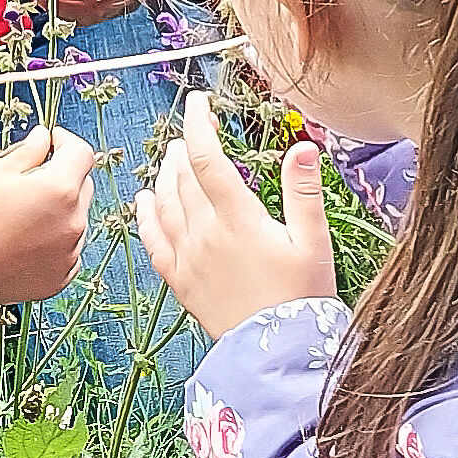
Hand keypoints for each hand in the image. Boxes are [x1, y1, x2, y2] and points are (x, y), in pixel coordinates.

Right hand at [0, 126, 96, 307]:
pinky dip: (55, 241)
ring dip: (60, 210)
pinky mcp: (60, 278)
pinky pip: (68, 250)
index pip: (82, 153)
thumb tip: (43, 139)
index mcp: (60, 189)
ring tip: (23, 215)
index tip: (49, 142)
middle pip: (83, 186)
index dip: (65, 141)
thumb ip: (29, 150)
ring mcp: (69, 254)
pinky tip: (25, 240)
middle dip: (63, 175)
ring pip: (76, 219)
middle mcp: (73, 223)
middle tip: (31, 178)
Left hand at [135, 92, 336, 340]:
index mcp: (238, 218)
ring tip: (171, 158)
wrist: (278, 356)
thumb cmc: (301, 299)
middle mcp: (205, 232)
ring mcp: (187, 256)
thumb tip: (302, 147)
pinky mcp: (179, 280)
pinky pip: (152, 240)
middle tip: (193, 132)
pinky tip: (144, 201)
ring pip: (164, 202)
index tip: (198, 101)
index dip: (198, 124)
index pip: (207, 157)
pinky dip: (144, 215)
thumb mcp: (313, 242)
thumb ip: (303, 192)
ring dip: (165, 174)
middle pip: (182, 175)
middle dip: (185, 146)